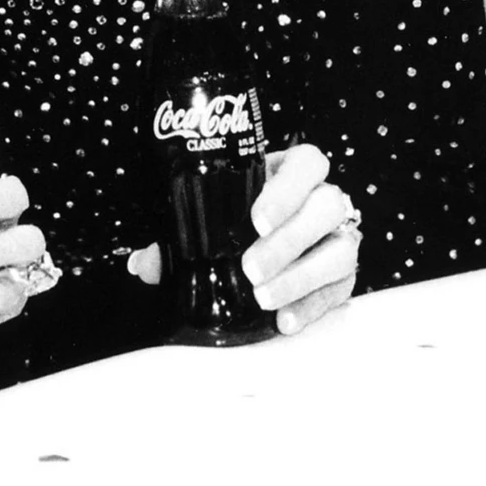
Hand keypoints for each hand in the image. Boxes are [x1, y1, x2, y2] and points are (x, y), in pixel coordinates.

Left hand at [125, 143, 359, 336]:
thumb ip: (176, 237)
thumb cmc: (230, 225)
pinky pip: (340, 291)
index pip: (307, 164)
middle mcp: (321, 201)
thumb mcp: (205, 220)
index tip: (257, 219)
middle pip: (327, 206)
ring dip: (301, 276)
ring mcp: (338, 238)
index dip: (288, 189)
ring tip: (262, 297)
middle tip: (250, 268)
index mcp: (288, 174)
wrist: (260, 258)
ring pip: (341, 250)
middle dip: (289, 239)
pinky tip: (284, 321)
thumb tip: (143, 263)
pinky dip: (311, 307)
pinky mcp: (342, 277)